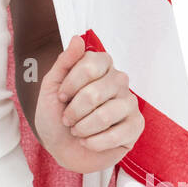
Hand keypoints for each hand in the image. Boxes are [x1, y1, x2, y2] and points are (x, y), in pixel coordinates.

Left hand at [34, 35, 143, 172]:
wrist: (61, 147)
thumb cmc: (56, 114)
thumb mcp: (51, 87)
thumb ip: (64, 62)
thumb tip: (77, 39)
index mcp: (101, 65)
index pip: (90, 65)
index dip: (70, 84)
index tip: (61, 96)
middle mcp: (119, 80)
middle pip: (95, 93)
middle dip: (73, 111)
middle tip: (67, 119)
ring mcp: (130, 102)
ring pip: (105, 115)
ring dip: (82, 128)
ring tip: (77, 131)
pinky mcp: (136, 125)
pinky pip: (117, 134)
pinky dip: (94, 142)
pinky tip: (88, 142)